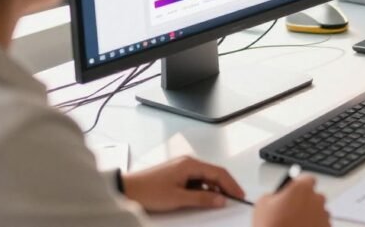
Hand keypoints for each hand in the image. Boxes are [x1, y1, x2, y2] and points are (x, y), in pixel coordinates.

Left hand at [122, 156, 243, 211]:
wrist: (125, 189)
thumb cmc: (148, 191)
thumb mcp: (178, 198)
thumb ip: (202, 199)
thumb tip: (221, 199)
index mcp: (190, 164)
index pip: (219, 173)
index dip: (231, 185)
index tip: (239, 196)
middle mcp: (188, 162)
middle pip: (213, 174)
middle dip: (225, 187)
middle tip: (233, 199)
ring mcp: (181, 167)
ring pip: (205, 178)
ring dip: (213, 189)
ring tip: (218, 202)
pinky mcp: (176, 174)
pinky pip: (196, 180)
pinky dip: (202, 190)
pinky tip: (203, 199)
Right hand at [253, 176, 329, 226]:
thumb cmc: (272, 226)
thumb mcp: (262, 204)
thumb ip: (274, 194)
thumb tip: (276, 196)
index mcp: (301, 188)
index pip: (307, 179)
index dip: (299, 185)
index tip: (294, 191)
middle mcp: (316, 199)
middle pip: (313, 195)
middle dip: (304, 201)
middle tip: (291, 211)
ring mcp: (323, 214)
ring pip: (318, 210)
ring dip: (309, 215)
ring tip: (294, 224)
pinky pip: (321, 223)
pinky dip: (313, 226)